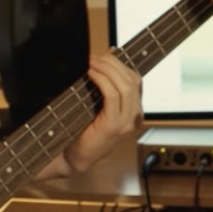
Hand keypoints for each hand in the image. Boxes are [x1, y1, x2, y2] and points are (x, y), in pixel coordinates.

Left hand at [57, 51, 142, 174]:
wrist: (76, 157)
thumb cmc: (84, 131)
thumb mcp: (98, 105)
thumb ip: (105, 86)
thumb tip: (104, 58)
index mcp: (134, 111)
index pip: (136, 80)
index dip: (121, 64)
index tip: (105, 55)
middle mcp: (135, 116)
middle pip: (132, 79)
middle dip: (113, 63)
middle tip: (95, 57)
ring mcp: (127, 122)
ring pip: (125, 86)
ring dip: (107, 69)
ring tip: (92, 63)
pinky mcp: (114, 125)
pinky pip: (113, 95)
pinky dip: (102, 80)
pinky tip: (91, 74)